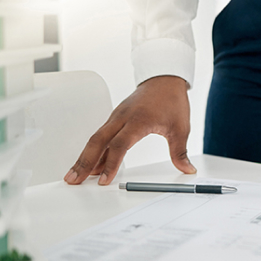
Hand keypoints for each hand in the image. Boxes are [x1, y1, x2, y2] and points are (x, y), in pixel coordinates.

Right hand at [64, 76, 195, 185]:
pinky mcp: (115, 118)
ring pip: (95, 139)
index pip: (119, 145)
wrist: (164, 79)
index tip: (105, 180)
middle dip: (84, 162)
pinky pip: (101, 136)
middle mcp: (122, 118)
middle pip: (97, 142)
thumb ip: (180, 152)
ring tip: (74, 176)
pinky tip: (91, 164)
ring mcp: (116, 117)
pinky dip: (93, 150)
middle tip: (74, 180)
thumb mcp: (180, 128)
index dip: (111, 164)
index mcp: (138, 120)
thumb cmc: (172, 100)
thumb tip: (187, 169)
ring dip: (84, 158)